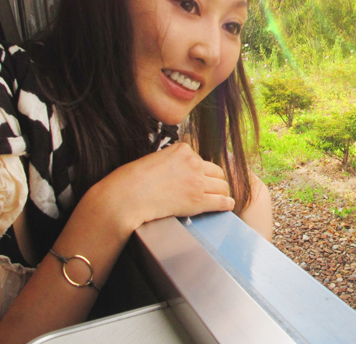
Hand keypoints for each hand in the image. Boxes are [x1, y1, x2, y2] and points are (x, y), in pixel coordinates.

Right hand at [91, 143, 234, 236]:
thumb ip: (171, 162)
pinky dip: (226, 204)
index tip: (199, 178)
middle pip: (216, 172)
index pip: (201, 160)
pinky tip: (228, 205)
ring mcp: (197, 181)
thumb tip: (178, 170)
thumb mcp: (154, 159)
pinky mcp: (198, 200)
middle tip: (214, 188)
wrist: (127, 196)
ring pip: (222, 186)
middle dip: (215, 180)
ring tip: (220, 197)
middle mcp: (193, 163)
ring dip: (221, 192)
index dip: (200, 171)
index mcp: (183, 150)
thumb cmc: (132, 180)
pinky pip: (221, 201)